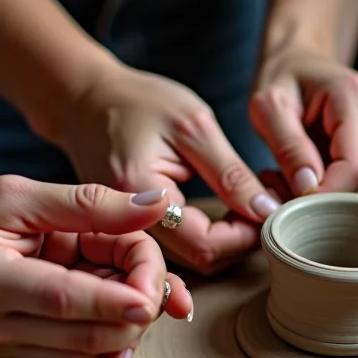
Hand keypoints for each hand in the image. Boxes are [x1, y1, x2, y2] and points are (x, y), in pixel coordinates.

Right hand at [0, 174, 191, 357]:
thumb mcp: (6, 192)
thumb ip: (83, 203)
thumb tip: (153, 203)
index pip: (65, 299)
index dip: (118, 300)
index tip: (159, 294)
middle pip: (81, 337)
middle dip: (132, 312)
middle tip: (154, 275)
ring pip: (76, 355)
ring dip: (115, 327)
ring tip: (124, 281)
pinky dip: (88, 335)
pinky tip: (96, 300)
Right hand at [46, 60, 280, 274]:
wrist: (85, 98)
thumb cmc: (138, 101)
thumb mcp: (194, 126)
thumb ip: (230, 173)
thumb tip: (266, 211)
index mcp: (139, 196)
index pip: (206, 245)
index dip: (248, 233)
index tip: (272, 205)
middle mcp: (129, 225)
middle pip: (202, 260)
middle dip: (243, 238)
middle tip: (268, 202)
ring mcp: (132, 230)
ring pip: (195, 256)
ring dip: (231, 238)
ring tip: (253, 201)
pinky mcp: (139, 227)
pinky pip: (183, 244)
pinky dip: (214, 232)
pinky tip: (230, 205)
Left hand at [250, 45, 357, 194]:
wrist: (299, 59)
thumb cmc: (281, 78)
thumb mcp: (269, 107)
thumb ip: (288, 146)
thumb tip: (308, 187)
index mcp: (355, 96)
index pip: (354, 168)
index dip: (325, 196)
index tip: (288, 205)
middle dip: (323, 198)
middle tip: (279, 191)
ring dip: (326, 195)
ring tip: (287, 179)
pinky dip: (332, 188)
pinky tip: (306, 177)